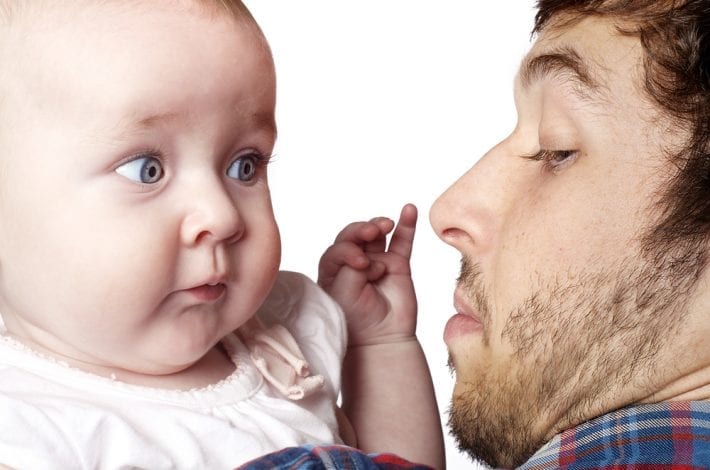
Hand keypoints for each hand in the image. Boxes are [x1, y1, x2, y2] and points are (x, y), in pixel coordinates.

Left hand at [318, 204, 416, 345]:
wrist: (381, 339)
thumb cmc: (354, 319)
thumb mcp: (342, 292)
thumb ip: (350, 268)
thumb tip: (370, 256)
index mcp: (332, 269)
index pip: (338, 247)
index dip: (348, 249)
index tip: (360, 263)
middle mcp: (352, 262)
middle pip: (355, 235)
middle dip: (361, 230)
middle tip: (370, 233)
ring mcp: (376, 262)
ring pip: (377, 235)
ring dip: (379, 225)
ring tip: (385, 225)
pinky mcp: (397, 265)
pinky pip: (402, 242)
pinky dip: (406, 225)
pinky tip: (409, 209)